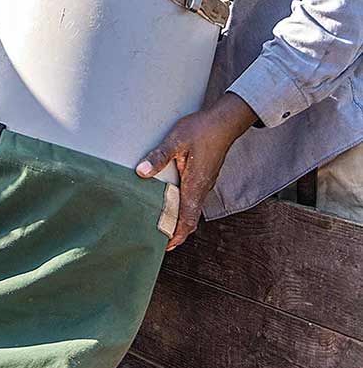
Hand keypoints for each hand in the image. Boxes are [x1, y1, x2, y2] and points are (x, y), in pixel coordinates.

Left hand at [135, 92, 257, 250]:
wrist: (225, 120)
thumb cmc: (202, 129)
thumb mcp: (176, 140)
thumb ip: (159, 156)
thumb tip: (141, 172)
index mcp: (196, 185)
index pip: (187, 219)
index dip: (177, 235)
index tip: (165, 247)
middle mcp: (202, 188)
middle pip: (190, 219)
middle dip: (176, 232)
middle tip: (158, 240)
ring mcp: (205, 182)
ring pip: (192, 209)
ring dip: (179, 219)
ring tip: (161, 224)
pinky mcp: (204, 175)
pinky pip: (193, 198)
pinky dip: (182, 207)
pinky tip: (170, 201)